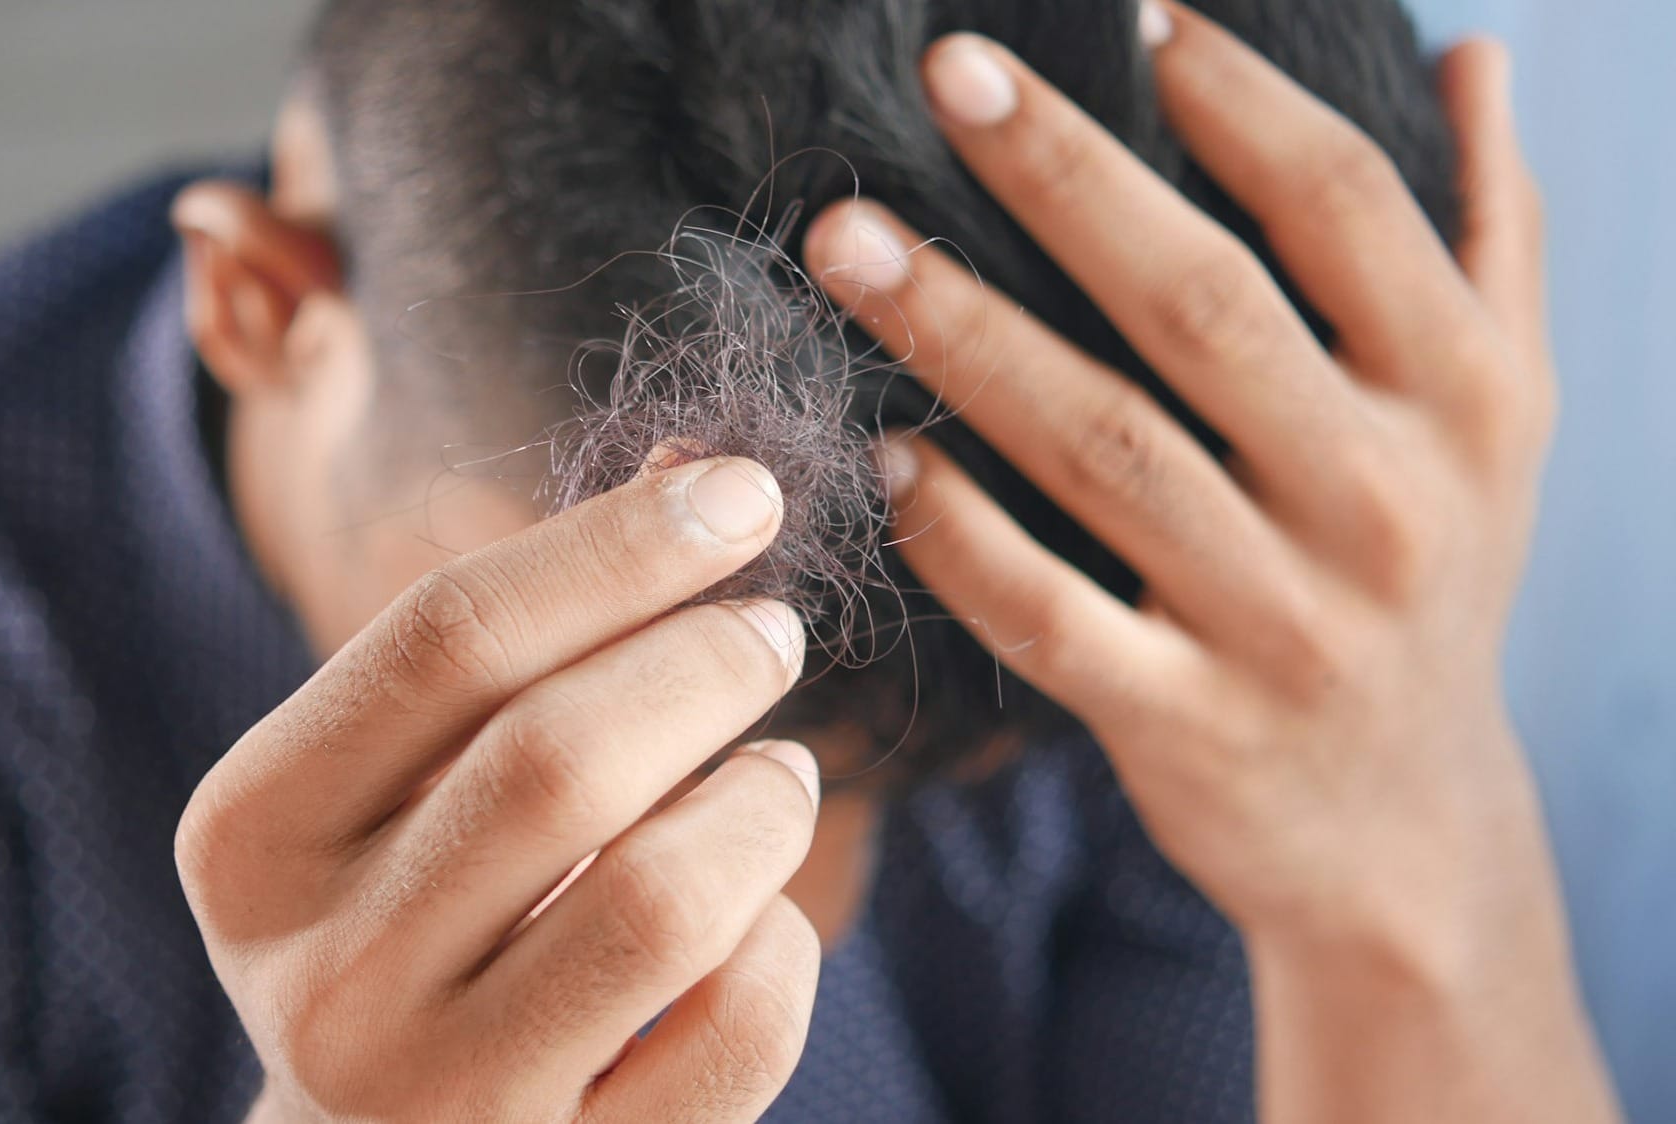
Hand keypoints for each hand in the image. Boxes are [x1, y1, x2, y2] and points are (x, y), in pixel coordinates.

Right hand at [176, 456, 822, 1122]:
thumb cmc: (409, 916)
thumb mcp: (397, 785)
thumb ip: (516, 644)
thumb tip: (703, 482)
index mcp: (255, 836)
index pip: (446, 639)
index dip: (618, 547)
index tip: (743, 495)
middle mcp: (325, 975)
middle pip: (560, 758)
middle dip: (706, 662)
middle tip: (770, 633)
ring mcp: (439, 1099)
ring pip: (665, 898)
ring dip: (761, 805)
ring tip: (776, 775)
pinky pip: (737, 1032)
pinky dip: (783, 944)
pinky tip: (759, 919)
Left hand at [804, 7, 1616, 1121]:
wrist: (1403, 827)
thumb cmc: (1429, 577)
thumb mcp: (1496, 418)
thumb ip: (1488, 236)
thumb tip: (1473, 57)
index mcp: (1461, 398)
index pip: (1345, 209)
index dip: (1237, 100)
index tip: (1131, 15)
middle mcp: (1383, 501)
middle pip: (1203, 306)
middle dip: (1063, 178)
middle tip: (945, 75)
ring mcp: (1282, 623)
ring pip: (1102, 449)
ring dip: (964, 334)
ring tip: (847, 243)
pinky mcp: (1188, 726)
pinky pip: (1052, 616)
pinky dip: (961, 535)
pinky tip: (887, 455)